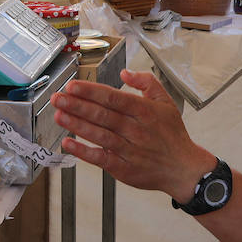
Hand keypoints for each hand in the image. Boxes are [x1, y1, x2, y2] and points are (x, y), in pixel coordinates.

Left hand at [51, 70, 212, 199]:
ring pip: (99, 135)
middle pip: (102, 115)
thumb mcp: (166, 102)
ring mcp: (129, 150)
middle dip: (76, 105)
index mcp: (145, 111)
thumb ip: (146, 82)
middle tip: (57, 98)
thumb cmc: (172, 135)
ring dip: (76, 125)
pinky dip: (83, 151)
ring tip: (58, 115)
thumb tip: (125, 72)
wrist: (184, 169)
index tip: (72, 86)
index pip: (113, 98)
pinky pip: (100, 159)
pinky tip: (68, 143)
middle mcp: (136, 130)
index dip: (91, 92)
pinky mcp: (123, 169)